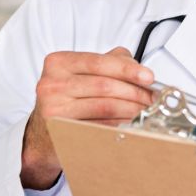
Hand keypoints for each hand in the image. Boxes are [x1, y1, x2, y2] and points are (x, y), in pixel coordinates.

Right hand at [20, 47, 154, 188]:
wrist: (43, 134)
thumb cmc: (67, 99)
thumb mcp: (83, 74)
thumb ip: (110, 62)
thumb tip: (139, 67)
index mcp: (59, 62)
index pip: (100, 61)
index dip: (128, 69)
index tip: (149, 77)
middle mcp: (51, 83)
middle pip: (105, 85)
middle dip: (136, 92)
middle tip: (153, 98)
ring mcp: (53, 108)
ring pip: (105, 106)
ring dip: (132, 110)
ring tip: (147, 111)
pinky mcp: (60, 130)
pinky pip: (100, 126)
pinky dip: (121, 125)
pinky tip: (132, 124)